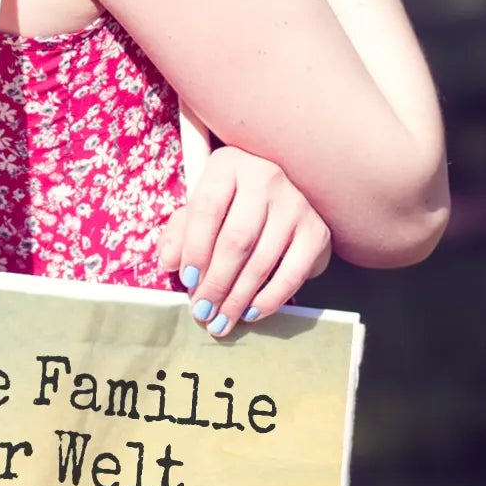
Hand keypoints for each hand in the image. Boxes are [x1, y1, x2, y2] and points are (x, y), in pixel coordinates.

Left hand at [157, 147, 332, 338]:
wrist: (280, 202)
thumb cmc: (229, 206)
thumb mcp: (199, 210)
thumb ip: (179, 233)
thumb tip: (169, 261)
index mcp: (229, 164)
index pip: (207, 209)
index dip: (194, 249)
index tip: (187, 281)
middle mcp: (266, 176)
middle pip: (236, 240)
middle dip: (216, 283)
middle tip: (202, 312)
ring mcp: (296, 203)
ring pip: (261, 260)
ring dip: (237, 298)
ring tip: (221, 321)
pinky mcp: (317, 231)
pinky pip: (292, 273)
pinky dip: (270, 299)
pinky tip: (251, 313)